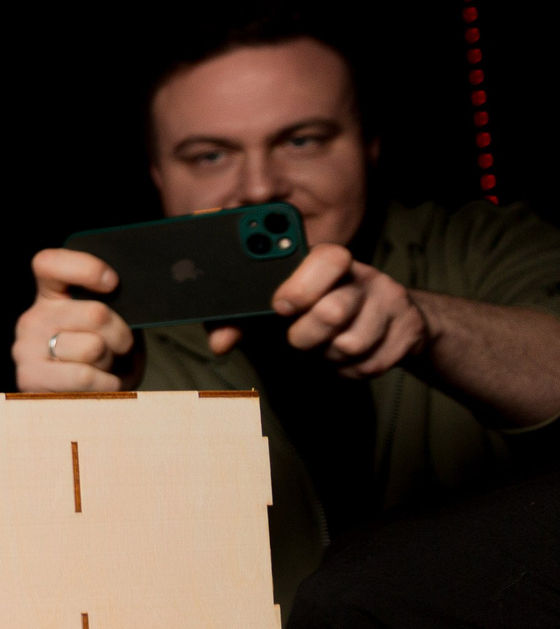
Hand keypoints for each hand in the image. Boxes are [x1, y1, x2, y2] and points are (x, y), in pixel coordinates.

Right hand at [11, 248, 136, 390]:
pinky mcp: (29, 377)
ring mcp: (26, 348)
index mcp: (50, 295)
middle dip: (120, 335)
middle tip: (118, 347)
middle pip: (95, 313)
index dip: (84, 268)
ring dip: (110, 362)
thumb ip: (113, 307)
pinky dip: (106, 383)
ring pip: (93, 347)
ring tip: (102, 367)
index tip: (113, 283)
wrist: (94, 400)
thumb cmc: (107, 356)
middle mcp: (33, 318)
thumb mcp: (112, 325)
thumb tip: (133, 302)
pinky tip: (98, 384)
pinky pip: (85, 375)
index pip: (50, 264)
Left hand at [212, 243, 428, 375]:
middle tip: (298, 337)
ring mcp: (392, 303)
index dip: (301, 285)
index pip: (328, 258)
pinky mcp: (409, 334)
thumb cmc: (322, 308)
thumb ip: (246, 319)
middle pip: (333, 312)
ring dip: (327, 355)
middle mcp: (366, 277)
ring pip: (349, 345)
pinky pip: (368, 366)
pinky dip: (348, 370)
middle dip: (305, 336)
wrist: (394, 321)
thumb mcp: (286, 304)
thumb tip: (220, 342)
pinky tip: (347, 356)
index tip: (280, 306)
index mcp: (332, 261)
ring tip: (326, 344)